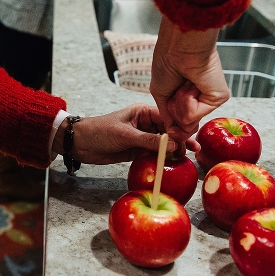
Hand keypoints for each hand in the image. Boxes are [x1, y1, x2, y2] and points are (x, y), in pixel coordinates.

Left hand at [52, 104, 198, 165]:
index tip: (190, 138)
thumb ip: (148, 140)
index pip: (167, 118)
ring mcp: (142, 137)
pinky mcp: (137, 149)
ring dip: (174, 150)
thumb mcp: (125, 135)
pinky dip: (163, 157)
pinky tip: (173, 163)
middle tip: (193, 150)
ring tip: (187, 157)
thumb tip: (172, 145)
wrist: (81, 143)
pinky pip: (154, 153)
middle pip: (169, 131)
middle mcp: (145, 123)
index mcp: (143, 112)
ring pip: (163, 143)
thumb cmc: (100, 132)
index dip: (180, 127)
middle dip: (181, 139)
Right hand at [149, 16, 229, 142]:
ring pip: (187, 122)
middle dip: (173, 110)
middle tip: (175, 90)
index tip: (169, 128)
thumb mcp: (160, 95)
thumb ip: (168, 117)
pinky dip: (186, 101)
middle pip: (184, 126)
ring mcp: (210, 100)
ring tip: (183, 84)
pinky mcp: (219, 98)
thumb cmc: (168, 62)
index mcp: (188, 98)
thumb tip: (174, 135)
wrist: (177, 48)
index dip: (172, 128)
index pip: (181, 124)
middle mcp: (201, 100)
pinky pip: (193, 115)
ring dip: (178, 103)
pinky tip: (190, 85)